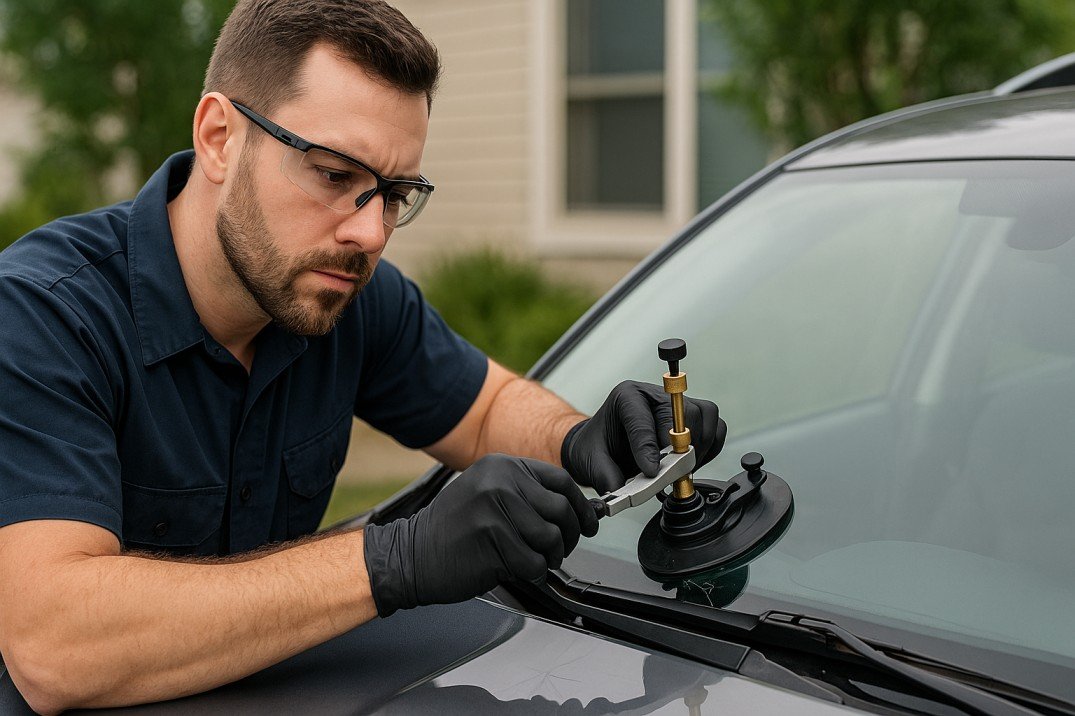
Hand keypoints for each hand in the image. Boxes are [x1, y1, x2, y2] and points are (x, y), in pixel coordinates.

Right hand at [363, 454, 598, 616]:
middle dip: (571, 536)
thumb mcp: (486, 490)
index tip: (588, 522)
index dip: (581, 505)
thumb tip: (574, 507)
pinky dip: (535, 572)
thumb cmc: (453, 528)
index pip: (561, 480)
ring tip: (539, 560)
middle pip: (561, 509)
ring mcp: (496, 511)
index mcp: (502, 466)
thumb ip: (525, 491)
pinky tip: (520, 569)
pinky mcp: (492, 543)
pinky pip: (535, 563)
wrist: (412, 554)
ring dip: (553, 557)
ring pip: (552, 538)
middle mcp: (500, 483)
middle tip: (563, 548)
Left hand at [560, 380, 726, 494]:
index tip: (650, 472)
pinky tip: (690, 464)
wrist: (604, 446)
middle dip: (678, 449)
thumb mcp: (590, 461)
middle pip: (683, 413)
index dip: (648, 448)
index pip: (643, 419)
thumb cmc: (598, 447)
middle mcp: (655, 394)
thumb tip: (621, 492)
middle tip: (669, 474)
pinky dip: (709, 449)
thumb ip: (605, 476)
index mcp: (626, 396)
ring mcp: (678, 403)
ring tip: (679, 471)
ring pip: (705, 417)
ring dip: (697, 449)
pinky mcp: (694, 416)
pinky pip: (716, 428)